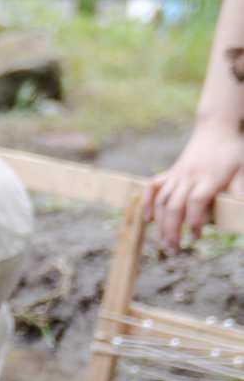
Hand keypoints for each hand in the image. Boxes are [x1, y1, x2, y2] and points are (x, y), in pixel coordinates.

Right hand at [149, 125, 243, 253]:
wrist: (216, 129)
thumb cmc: (232, 151)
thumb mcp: (243, 169)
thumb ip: (239, 190)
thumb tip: (243, 211)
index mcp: (208, 178)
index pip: (196, 202)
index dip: (194, 221)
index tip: (196, 237)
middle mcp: (188, 177)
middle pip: (174, 206)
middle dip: (171, 230)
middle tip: (173, 250)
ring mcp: (176, 175)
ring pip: (162, 201)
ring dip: (160, 224)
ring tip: (163, 243)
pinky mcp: (169, 173)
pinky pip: (152, 189)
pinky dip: (146, 203)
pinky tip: (147, 220)